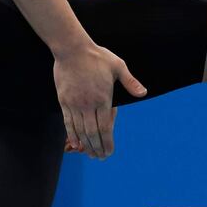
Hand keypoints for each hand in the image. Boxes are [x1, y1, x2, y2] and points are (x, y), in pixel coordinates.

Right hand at [54, 42, 146, 158]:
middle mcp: (88, 104)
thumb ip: (130, 81)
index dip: (107, 142)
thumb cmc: (96, 57)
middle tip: (100, 157)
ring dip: (85, 144)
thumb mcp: (118, 66)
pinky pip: (68, 122)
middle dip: (97, 147)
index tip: (109, 152)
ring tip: (89, 154)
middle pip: (92, 133)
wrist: (72, 49)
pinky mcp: (64, 100)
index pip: (105, 127)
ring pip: (80, 130)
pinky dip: (72, 134)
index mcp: (103, 98)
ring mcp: (74, 103)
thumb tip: (143, 93)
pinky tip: (75, 143)